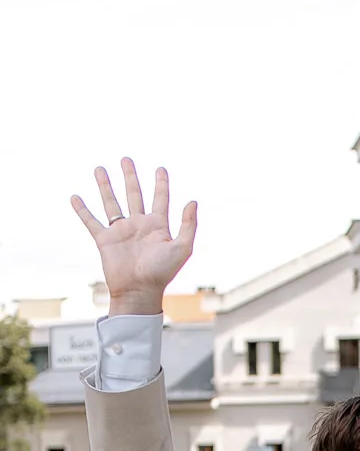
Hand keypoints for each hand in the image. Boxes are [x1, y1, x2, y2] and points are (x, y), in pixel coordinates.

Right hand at [70, 159, 197, 315]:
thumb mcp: (182, 248)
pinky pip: (91, 221)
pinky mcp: (105, 240)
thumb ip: (188, 225)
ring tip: (99, 168)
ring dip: (105, 186)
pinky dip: (82, 210)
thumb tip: (193, 201)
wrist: (139, 291)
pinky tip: (75, 197)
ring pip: (111, 203)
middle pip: (134, 195)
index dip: (161, 184)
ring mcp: (121, 232)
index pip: (160, 199)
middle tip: (126, 159)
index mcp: (158, 226)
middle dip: (130, 177)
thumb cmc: (162, 273)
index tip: (160, 168)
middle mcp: (138, 225)